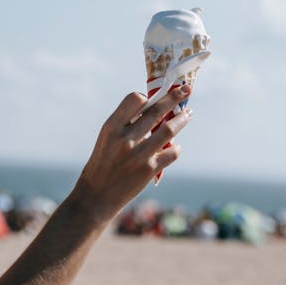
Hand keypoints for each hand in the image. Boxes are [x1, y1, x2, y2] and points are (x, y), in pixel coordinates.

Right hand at [73, 85, 191, 222]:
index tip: (153, 99)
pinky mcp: (150, 169)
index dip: (146, 98)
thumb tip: (152, 108)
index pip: (134, 99)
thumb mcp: (106, 138)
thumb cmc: (102, 163)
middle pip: (156, 110)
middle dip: (174, 97)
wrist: (97, 195)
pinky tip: (175, 146)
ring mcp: (139, 154)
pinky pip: (172, 152)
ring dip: (182, 119)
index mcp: (112, 127)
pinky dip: (176, 147)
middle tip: (185, 90)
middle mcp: (125, 138)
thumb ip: (125, 124)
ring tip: (188, 114)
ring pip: (168, 129)